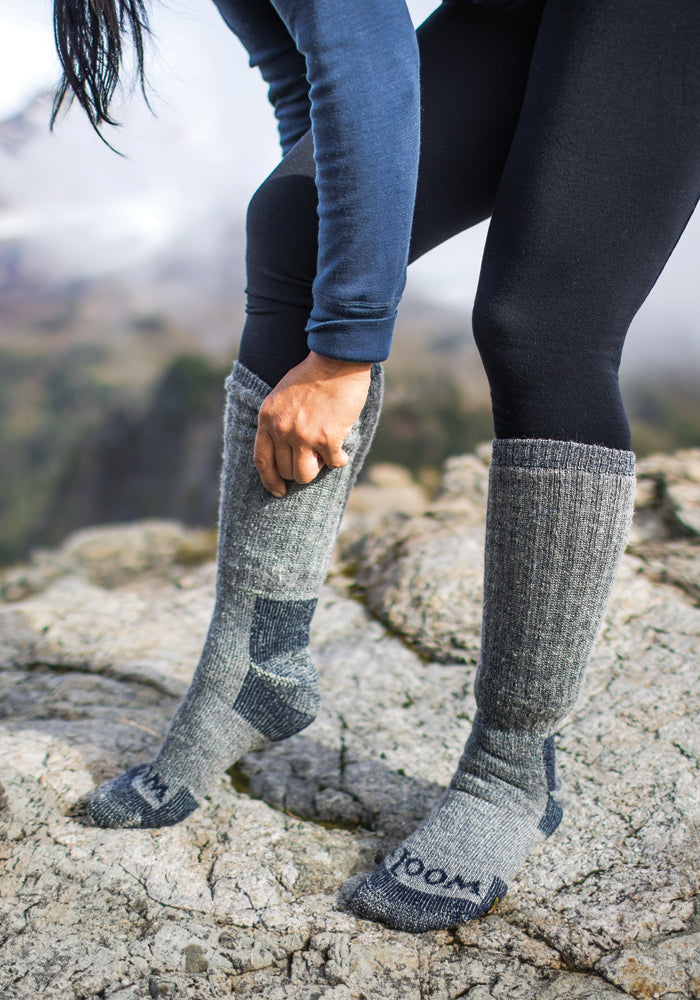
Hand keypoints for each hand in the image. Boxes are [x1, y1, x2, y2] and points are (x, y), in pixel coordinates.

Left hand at [254, 351, 371, 495]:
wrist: (337, 360)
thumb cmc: (313, 375)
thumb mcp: (282, 396)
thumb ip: (278, 421)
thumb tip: (284, 451)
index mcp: (267, 418)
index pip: (262, 459)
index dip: (269, 479)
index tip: (277, 490)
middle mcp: (282, 429)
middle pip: (286, 470)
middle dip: (300, 469)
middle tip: (313, 457)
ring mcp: (303, 435)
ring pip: (306, 474)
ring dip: (318, 468)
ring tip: (325, 453)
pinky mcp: (327, 438)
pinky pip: (333, 463)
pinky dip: (339, 459)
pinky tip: (342, 449)